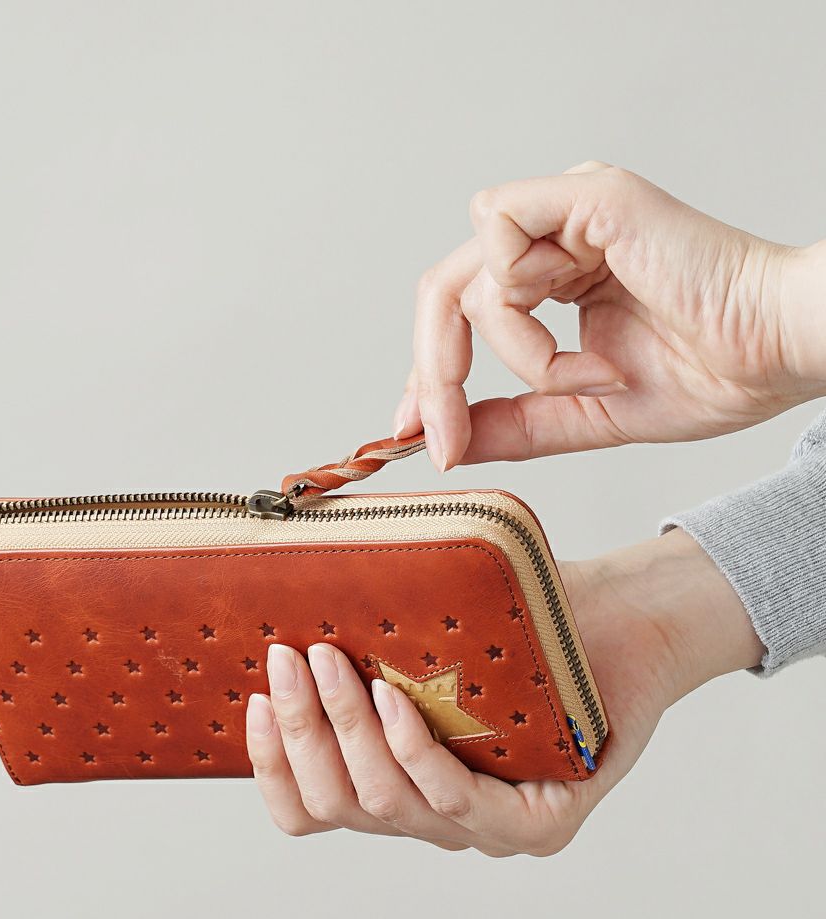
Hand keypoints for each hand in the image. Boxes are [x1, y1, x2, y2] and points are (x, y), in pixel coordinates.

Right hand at [245, 529, 762, 854]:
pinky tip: (393, 700)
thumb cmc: (514, 622)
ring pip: (388, 803)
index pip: (311, 808)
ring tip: (329, 661)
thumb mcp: (416, 635)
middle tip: (287, 660)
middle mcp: (436, 818)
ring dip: (345, 728)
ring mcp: (487, 830)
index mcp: (399, 784)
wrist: (618, 615)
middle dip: (301, 733)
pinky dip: (413, 749)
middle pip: (339, 806)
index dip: (272, 763)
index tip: (252, 697)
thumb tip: (271, 591)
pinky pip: (457, 799)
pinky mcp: (543, 826)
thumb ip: (355, 639)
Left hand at [394, 162, 825, 470]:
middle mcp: (555, 239)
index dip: (430, 373)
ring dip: (516, 356)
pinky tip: (584, 345)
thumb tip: (447, 440)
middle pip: (446, 293)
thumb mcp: (584, 414)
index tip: (416, 433)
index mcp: (558, 277)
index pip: (463, 313)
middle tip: (441, 435)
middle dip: (434, 373)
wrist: (782, 353)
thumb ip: (514, 423)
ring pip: (468, 281)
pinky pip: (496, 242)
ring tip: (590, 379)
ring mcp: (567, 213)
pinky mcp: (587, 197)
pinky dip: (522, 319)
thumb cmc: (714, 373)